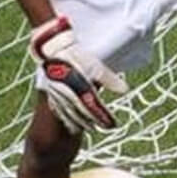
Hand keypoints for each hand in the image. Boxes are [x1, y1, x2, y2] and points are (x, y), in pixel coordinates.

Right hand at [28, 16, 127, 133]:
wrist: (53, 48)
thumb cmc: (76, 56)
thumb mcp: (95, 66)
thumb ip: (109, 80)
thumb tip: (125, 90)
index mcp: (78, 87)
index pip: (92, 106)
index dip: (102, 116)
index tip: (112, 124)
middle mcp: (67, 93)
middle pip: (80, 112)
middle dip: (91, 122)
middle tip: (101, 129)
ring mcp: (57, 94)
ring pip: (68, 113)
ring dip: (78, 122)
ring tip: (88, 129)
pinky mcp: (51, 93)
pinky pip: (58, 109)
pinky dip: (65, 117)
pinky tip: (70, 123)